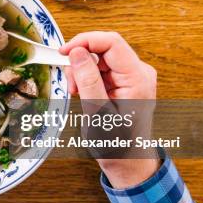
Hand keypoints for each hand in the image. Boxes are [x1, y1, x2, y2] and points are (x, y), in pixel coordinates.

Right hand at [59, 32, 159, 188]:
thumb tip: (77, 52)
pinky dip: (87, 77)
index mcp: (138, 79)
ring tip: (76, 93)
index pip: (111, 43)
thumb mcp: (98, 114)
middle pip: (104, 48)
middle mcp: (138, 73)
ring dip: (82, 70)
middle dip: (81, 60)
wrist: (128, 161)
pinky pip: (101, 68)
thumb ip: (88, 80)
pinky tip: (83, 93)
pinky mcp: (124, 81)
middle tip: (70, 84)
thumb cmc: (117, 145)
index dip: (85, 41)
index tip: (63, 52)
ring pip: (100, 58)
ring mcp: (132, 76)